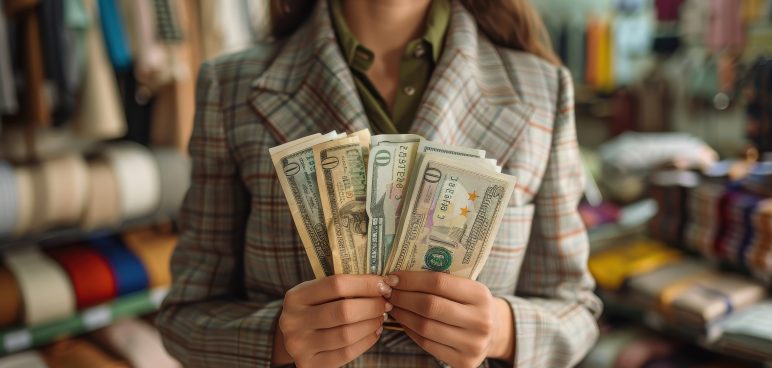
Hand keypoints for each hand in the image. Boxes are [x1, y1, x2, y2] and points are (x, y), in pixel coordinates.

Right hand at [274, 274, 392, 366]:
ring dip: (371, 324)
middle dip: (372, 306)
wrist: (294, 338)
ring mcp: (299, 345)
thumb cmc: (314, 309)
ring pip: (347, 334)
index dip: (365, 284)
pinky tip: (374, 332)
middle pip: (344, 311)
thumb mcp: (318, 293)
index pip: (336, 284)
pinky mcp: (309, 364)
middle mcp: (293, 321)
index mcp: (295, 297)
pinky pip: (346, 353)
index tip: (383, 285)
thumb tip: (382, 284)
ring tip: (380, 318)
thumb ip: (343, 287)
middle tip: (385, 304)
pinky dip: (366, 341)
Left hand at [385, 272, 513, 367]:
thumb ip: (441, 281)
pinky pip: (427, 344)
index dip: (411, 279)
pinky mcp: (464, 361)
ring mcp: (473, 343)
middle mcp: (480, 320)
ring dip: (402, 315)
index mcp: (480, 294)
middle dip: (403, 297)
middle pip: (430, 305)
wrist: (494, 333)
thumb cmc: (470, 304)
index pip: (438, 282)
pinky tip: (403, 322)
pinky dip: (410, 331)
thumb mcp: (465, 288)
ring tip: (392, 306)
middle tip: (388, 292)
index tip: (392, 277)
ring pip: (425, 326)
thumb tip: (399, 277)